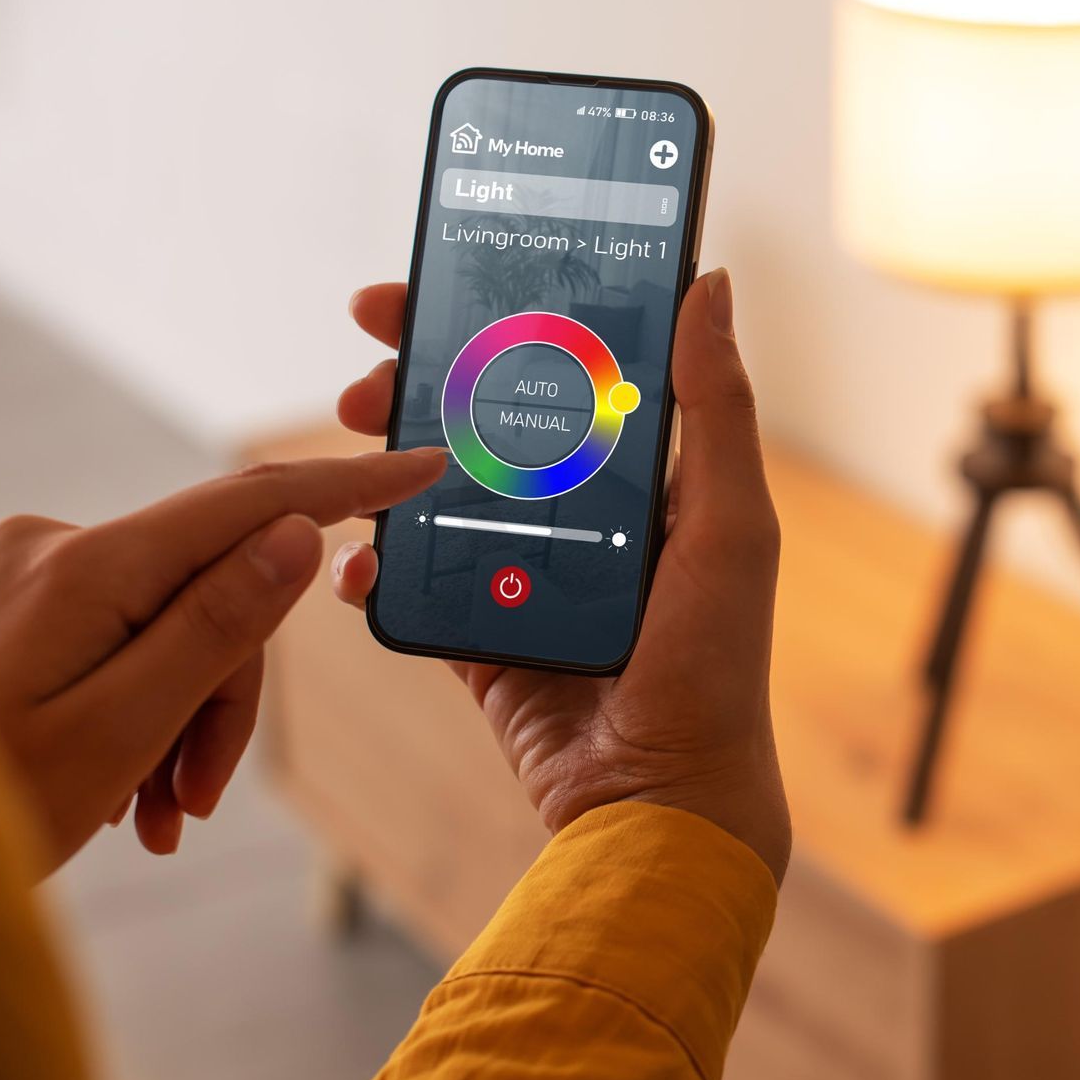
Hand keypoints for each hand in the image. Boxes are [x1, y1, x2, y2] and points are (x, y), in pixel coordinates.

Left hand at [0, 450, 446, 871]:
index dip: (346, 485)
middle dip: (224, 696)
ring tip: (153, 816)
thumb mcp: (120, 728)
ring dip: (182, 723)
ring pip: (173, 627)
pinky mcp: (22, 607)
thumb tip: (296, 534)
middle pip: (213, 592)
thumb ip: (216, 624)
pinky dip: (141, 714)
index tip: (419, 464)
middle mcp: (57, 549)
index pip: (250, 503)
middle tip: (194, 800)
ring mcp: (34, 576)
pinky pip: (124, 641)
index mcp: (87, 569)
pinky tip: (122, 793)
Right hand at [333, 269, 790, 881]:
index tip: (438, 283)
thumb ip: (715, 409)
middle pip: (483, 421)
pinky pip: (412, 584)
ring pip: (433, 491)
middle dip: (419, 379)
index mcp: (640, 476)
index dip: (502, 321)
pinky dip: (372, 565)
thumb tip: (707, 284)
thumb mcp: (729, 524)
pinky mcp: (478, 634)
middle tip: (371, 359)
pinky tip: (355, 558)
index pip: (563, 372)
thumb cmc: (715, 660)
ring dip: (381, 458)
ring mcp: (521, 573)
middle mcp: (579, 514)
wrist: (660, 796)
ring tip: (350, 436)